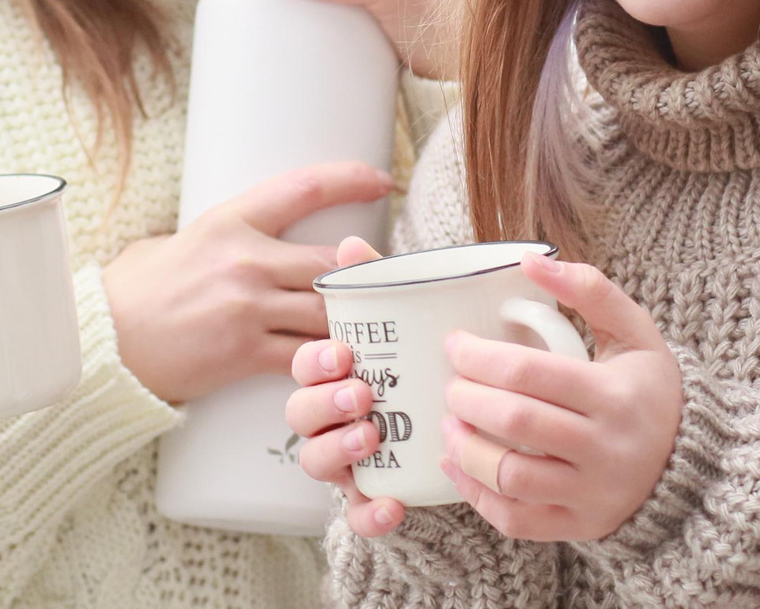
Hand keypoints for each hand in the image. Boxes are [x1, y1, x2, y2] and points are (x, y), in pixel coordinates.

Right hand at [104, 162, 390, 404]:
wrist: (105, 340)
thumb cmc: (137, 287)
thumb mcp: (180, 238)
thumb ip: (226, 232)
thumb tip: (263, 224)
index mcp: (229, 220)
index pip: (303, 189)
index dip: (349, 181)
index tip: (379, 180)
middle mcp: (244, 261)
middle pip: (330, 262)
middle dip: (365, 270)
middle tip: (388, 275)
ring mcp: (247, 309)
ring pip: (326, 312)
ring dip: (355, 319)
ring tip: (377, 322)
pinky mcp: (245, 353)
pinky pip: (305, 355)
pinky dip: (328, 360)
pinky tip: (345, 362)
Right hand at [283, 236, 412, 536]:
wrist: (458, 412)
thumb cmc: (413, 361)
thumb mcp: (397, 322)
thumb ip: (373, 285)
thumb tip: (351, 244)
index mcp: (332, 374)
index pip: (303, 367)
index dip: (314, 363)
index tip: (343, 353)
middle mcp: (330, 417)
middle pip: (301, 416)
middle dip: (324, 404)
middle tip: (360, 394)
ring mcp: (346, 458)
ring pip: (319, 463)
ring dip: (339, 450)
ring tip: (372, 437)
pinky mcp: (369, 495)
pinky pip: (357, 514)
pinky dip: (370, 514)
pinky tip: (395, 504)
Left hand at [434, 255, 682, 541]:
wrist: (693, 462)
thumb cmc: (650, 388)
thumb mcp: (636, 331)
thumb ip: (589, 289)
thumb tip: (531, 260)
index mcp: (614, 396)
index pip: (530, 373)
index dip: (479, 357)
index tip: (456, 344)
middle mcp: (606, 449)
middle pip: (515, 422)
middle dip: (466, 398)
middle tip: (450, 382)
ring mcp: (593, 494)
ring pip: (510, 476)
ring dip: (465, 447)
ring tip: (450, 422)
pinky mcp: (581, 526)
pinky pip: (516, 519)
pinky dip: (477, 495)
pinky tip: (458, 464)